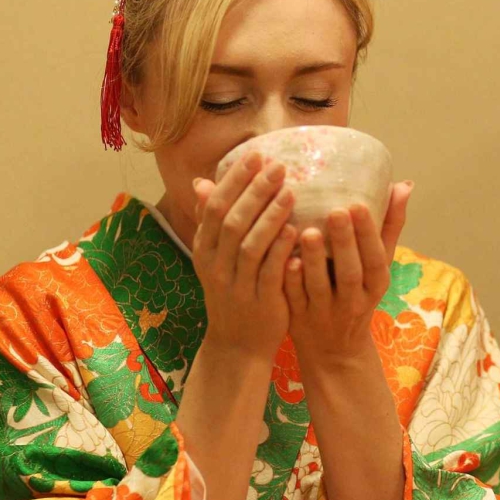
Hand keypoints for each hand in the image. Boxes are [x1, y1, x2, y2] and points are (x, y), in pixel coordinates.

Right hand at [190, 152, 299, 362]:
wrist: (237, 344)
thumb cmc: (233, 291)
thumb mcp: (215, 257)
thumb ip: (212, 221)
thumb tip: (201, 182)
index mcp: (204, 250)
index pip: (215, 207)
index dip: (235, 180)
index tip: (256, 155)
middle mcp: (216, 265)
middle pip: (232, 221)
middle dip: (255, 190)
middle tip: (279, 165)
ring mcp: (237, 284)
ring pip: (250, 244)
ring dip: (271, 216)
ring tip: (291, 191)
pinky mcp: (260, 302)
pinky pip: (270, 272)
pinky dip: (282, 249)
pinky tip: (298, 230)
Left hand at [285, 182, 412, 367]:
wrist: (335, 350)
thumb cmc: (358, 294)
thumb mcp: (377, 267)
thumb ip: (388, 227)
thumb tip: (403, 186)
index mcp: (375, 284)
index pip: (376, 257)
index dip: (368, 234)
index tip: (358, 204)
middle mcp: (353, 300)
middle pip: (351, 272)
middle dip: (344, 242)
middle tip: (335, 211)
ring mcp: (325, 312)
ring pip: (320, 286)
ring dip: (314, 260)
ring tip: (307, 231)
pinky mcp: (299, 320)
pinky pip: (295, 300)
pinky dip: (291, 282)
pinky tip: (286, 261)